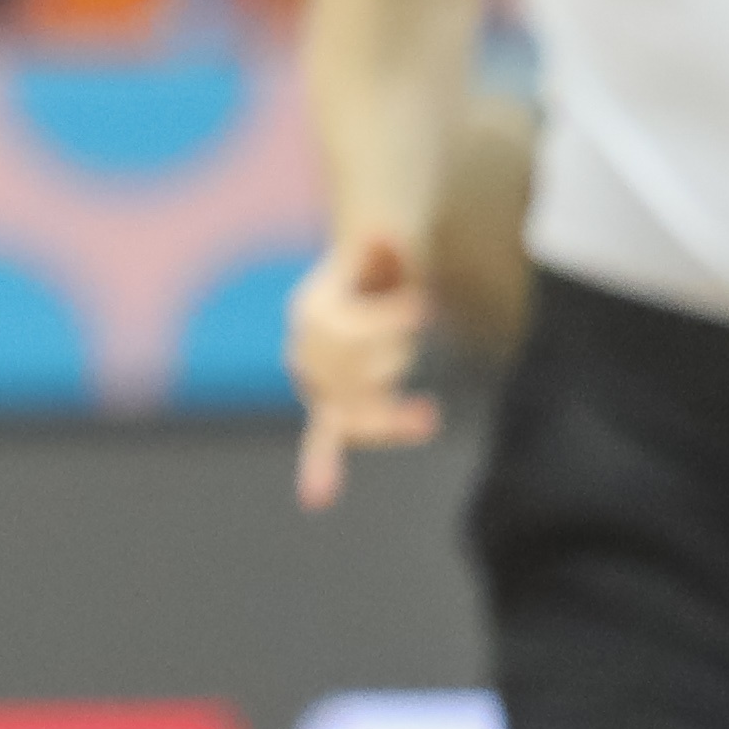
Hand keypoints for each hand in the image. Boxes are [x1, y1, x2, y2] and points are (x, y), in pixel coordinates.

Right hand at [286, 229, 438, 510]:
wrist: (370, 286)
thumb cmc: (384, 267)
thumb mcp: (388, 250)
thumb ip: (387, 248)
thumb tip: (386, 231)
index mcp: (309, 309)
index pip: (345, 331)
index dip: (388, 321)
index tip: (425, 306)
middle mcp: (302, 349)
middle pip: (352, 374)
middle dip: (393, 354)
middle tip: (421, 322)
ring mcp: (316, 384)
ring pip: (350, 412)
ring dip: (387, 416)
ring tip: (426, 415)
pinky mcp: (334, 410)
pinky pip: (322, 439)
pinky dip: (320, 466)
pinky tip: (318, 497)